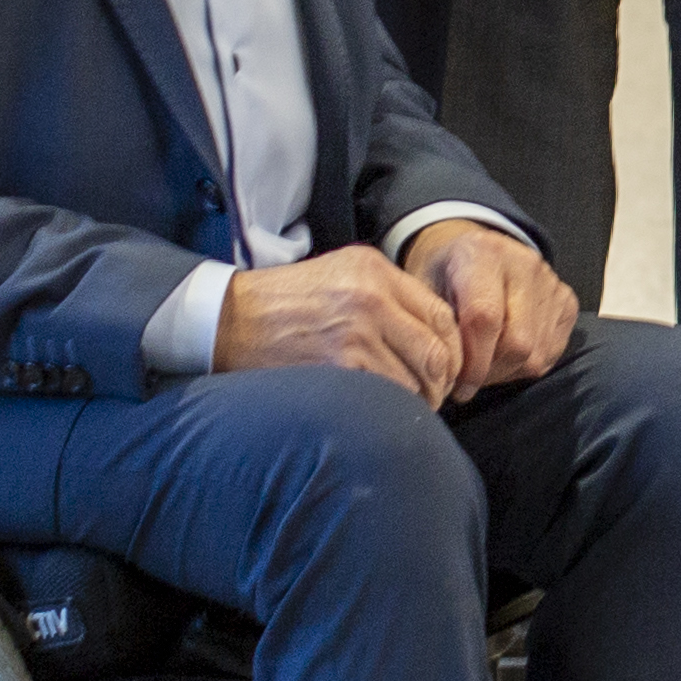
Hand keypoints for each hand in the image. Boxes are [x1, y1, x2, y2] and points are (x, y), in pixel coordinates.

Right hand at [211, 247, 466, 404]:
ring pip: (417, 378)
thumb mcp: (339, 275)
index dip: (452, 349)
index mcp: (376, 270)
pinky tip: (380, 410)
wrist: (228, 319)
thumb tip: (433, 334)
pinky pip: (389, 394)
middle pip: (438, 351)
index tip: (446, 369)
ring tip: (406, 408)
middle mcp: (372, 296)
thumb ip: (387, 295)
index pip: (441, 315)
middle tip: (433, 397)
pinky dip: (392, 407)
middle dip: (442, 382)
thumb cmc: (284, 303)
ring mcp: (357, 331)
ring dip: (418, 400)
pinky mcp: (339, 364)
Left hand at [401, 221, 579, 395]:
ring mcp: (551, 282)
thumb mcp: (422, 290)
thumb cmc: (442, 275)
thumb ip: (435, 327)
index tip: (457, 386)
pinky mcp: (567, 300)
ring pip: (536, 353)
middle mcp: (525, 264)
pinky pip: (551, 351)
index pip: (485, 318)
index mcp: (483, 254)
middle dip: (490, 372)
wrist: (474, 251)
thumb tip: (444, 374)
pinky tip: (505, 356)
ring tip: (484, 367)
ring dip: (507, 372)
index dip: (472, 362)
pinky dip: (526, 365)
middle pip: (517, 342)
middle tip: (468, 380)